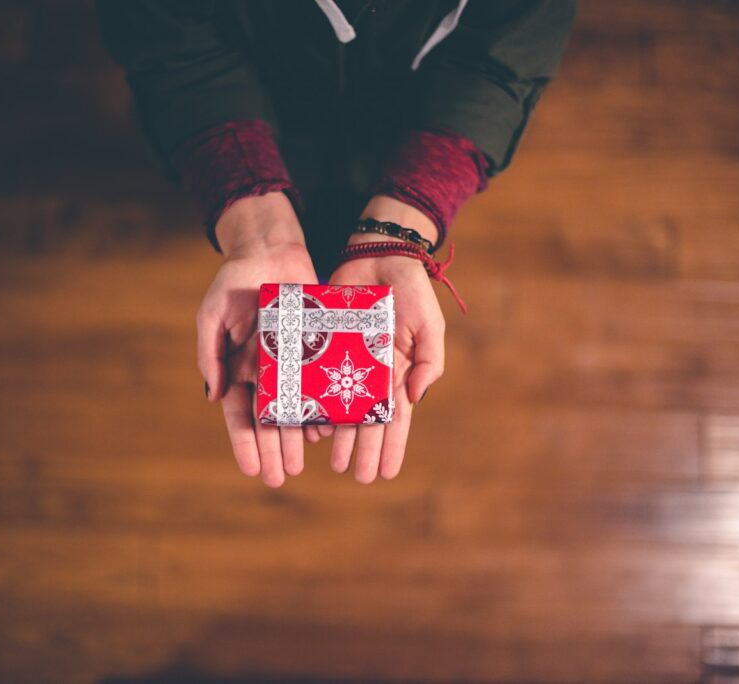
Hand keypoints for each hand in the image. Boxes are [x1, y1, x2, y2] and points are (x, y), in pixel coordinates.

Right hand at [197, 193, 318, 487]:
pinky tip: (325, 430)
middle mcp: (266, 373)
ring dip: (296, 438)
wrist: (271, 251)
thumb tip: (213, 396)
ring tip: (300, 463)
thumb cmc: (236, 281)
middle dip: (272, 450)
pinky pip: (320, 386)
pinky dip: (322, 408)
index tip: (252, 469)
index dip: (245, 443)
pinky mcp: (316, 351)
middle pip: (269, 421)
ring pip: (295, 409)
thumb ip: (210, 353)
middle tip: (280, 478)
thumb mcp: (213, 314)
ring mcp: (292, 364)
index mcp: (238, 369)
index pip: (240, 415)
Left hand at [327, 196, 445, 482]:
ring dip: (338, 436)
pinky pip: (316, 380)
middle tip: (357, 476)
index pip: (396, 419)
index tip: (387, 473)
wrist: (377, 255)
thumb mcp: (429, 325)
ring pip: (340, 407)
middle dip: (363, 450)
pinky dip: (314, 403)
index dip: (392, 446)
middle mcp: (371, 374)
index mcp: (398, 373)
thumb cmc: (409, 290)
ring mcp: (346, 362)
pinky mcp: (323, 346)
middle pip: (366, 421)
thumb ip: (428, 360)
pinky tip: (310, 426)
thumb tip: (415, 397)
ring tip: (332, 461)